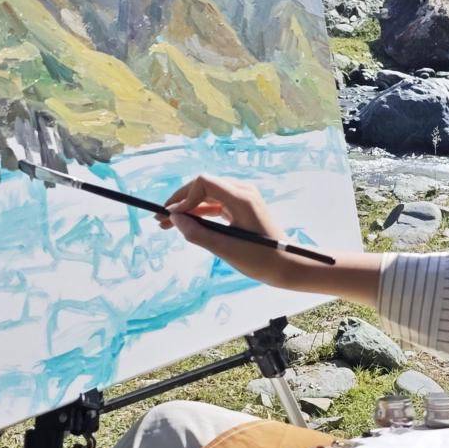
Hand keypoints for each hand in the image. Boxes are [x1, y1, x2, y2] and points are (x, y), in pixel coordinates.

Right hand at [159, 176, 301, 288]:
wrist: (288, 265)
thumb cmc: (261, 259)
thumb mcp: (226, 249)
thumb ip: (198, 234)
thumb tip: (175, 219)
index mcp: (241, 197)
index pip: (203, 182)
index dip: (183, 197)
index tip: (171, 216)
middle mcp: (243, 191)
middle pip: (203, 186)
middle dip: (181, 201)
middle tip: (160, 219)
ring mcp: (243, 198)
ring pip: (208, 196)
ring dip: (188, 208)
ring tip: (167, 224)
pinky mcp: (242, 208)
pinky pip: (216, 204)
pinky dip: (200, 213)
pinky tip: (186, 223)